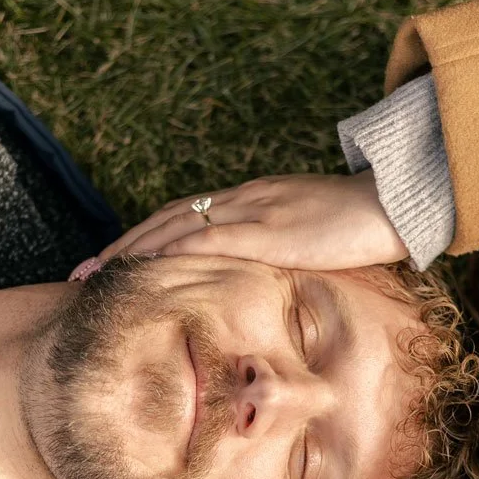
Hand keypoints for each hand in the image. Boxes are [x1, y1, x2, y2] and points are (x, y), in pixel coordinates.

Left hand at [89, 170, 408, 273]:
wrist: (396, 202)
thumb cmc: (363, 224)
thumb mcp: (313, 235)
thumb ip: (283, 250)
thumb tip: (262, 279)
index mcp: (253, 201)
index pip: (185, 215)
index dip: (145, 237)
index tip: (112, 259)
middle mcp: (245, 200)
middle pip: (168, 218)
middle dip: (122, 245)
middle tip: (82, 271)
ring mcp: (256, 211)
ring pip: (178, 226)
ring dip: (133, 250)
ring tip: (97, 275)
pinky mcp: (271, 231)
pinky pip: (212, 240)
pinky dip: (174, 253)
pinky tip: (147, 268)